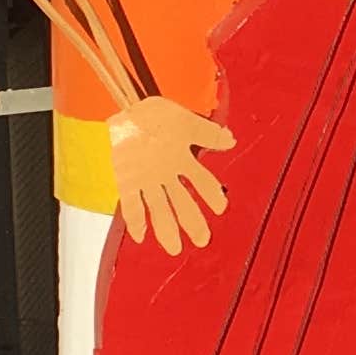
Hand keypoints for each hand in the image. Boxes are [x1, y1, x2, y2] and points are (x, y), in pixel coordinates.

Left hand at [107, 96, 235, 252]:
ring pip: (159, 208)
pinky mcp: (126, 180)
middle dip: (193, 222)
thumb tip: (230, 140)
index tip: (221, 208)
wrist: (125, 106)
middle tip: (203, 241)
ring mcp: (146, 179)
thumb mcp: (186, 122)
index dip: (211, 195)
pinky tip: (140, 235)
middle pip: (182, 202)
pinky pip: (131, 203)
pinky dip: (136, 219)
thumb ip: (208, 133)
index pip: (202, 181)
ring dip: (167, 228)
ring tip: (174, 248)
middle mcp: (165, 173)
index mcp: (182, 159)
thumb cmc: (154, 112)